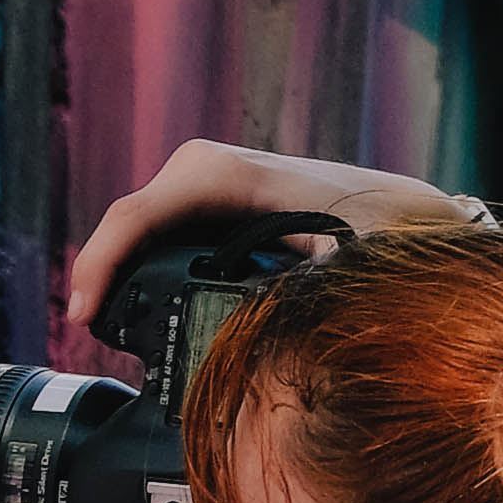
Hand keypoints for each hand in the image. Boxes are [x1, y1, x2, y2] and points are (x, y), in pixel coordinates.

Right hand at [64, 140, 481, 357]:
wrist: (416, 212)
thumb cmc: (388, 232)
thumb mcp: (349, 264)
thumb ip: (305, 289)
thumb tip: (265, 327)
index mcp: (231, 177)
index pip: (141, 215)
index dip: (103, 262)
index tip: (85, 313)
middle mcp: (213, 169)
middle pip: (133, 223)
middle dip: (105, 274)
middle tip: (94, 333)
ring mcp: (214, 183)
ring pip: (146, 228)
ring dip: (124, 272)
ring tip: (107, 326)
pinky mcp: (221, 204)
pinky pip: (167, 232)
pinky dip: (146, 265)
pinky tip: (137, 304)